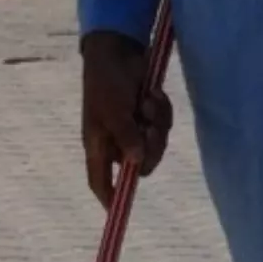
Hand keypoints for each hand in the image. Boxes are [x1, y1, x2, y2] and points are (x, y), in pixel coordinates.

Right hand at [81, 29, 172, 207]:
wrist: (119, 50)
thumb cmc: (107, 81)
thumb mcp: (112, 110)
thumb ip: (125, 135)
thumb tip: (136, 161)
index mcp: (98, 144)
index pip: (99, 180)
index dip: (108, 197)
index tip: (117, 212)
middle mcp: (116, 141)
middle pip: (140, 165)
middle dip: (150, 147)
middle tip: (150, 127)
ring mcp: (134, 129)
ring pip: (156, 144)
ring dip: (157, 122)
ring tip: (148, 100)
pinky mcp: (148, 116)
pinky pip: (164, 125)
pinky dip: (162, 110)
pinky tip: (152, 93)